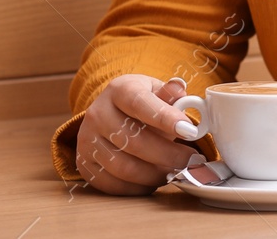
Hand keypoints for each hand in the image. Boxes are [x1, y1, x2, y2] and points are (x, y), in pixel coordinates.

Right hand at [75, 74, 201, 194]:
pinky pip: (113, 184)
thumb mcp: (155, 90)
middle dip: (168, 154)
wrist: (110, 113)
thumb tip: (180, 89)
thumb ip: (169, 94)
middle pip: (134, 141)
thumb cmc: (141, 103)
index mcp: (118, 90)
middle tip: (192, 160)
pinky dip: (139, 187)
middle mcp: (97, 114)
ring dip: (155, 174)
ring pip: (124, 167)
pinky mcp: (84, 165)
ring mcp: (87, 141)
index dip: (165, 118)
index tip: (189, 131)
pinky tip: (155, 180)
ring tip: (175, 171)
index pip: (140, 103)